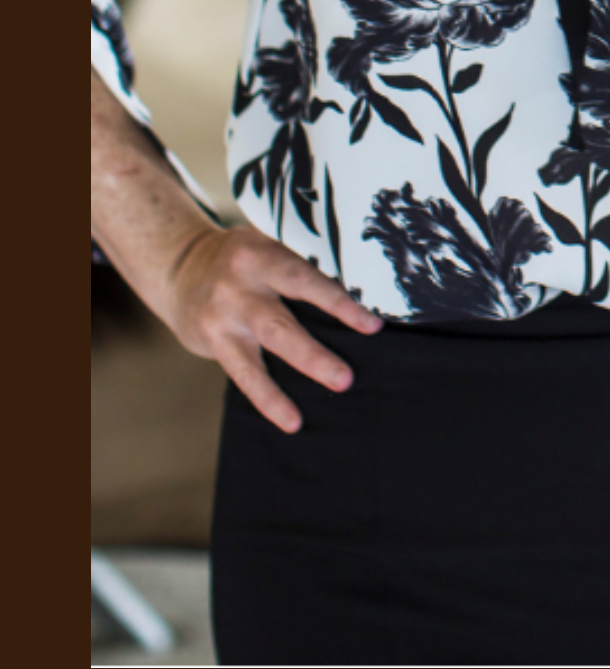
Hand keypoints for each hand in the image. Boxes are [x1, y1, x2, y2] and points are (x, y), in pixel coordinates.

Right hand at [163, 223, 384, 433]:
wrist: (179, 267)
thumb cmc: (239, 259)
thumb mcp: (264, 248)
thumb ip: (296, 269)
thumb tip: (353, 301)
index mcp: (261, 256)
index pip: (305, 281)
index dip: (338, 304)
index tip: (371, 326)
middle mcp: (240, 285)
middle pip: (282, 322)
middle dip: (315, 354)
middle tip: (347, 378)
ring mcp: (224, 315)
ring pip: (264, 349)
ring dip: (298, 374)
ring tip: (328, 393)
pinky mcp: (212, 339)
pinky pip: (243, 374)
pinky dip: (268, 399)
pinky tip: (291, 420)